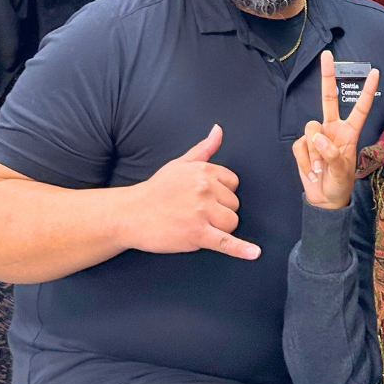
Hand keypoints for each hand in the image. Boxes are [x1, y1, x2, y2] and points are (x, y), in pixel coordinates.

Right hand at [119, 125, 259, 259]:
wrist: (130, 215)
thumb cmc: (156, 190)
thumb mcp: (180, 164)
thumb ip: (204, 148)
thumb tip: (218, 130)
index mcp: (204, 171)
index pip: (233, 184)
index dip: (221, 193)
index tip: (204, 198)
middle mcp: (205, 189)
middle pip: (234, 204)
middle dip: (219, 211)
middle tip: (194, 213)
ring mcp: (202, 212)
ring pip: (232, 222)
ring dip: (219, 228)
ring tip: (196, 225)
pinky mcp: (197, 234)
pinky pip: (225, 242)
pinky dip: (241, 249)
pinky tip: (254, 253)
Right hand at [292, 51, 379, 209]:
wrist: (324, 200)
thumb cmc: (340, 183)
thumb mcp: (343, 171)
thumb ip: (332, 153)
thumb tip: (318, 136)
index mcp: (349, 132)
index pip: (360, 107)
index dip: (366, 90)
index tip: (375, 71)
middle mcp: (333, 128)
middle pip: (328, 98)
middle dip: (327, 76)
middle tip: (327, 55)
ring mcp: (317, 136)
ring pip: (310, 129)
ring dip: (314, 153)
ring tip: (320, 169)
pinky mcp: (303, 145)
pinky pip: (299, 146)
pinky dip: (304, 160)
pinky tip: (311, 170)